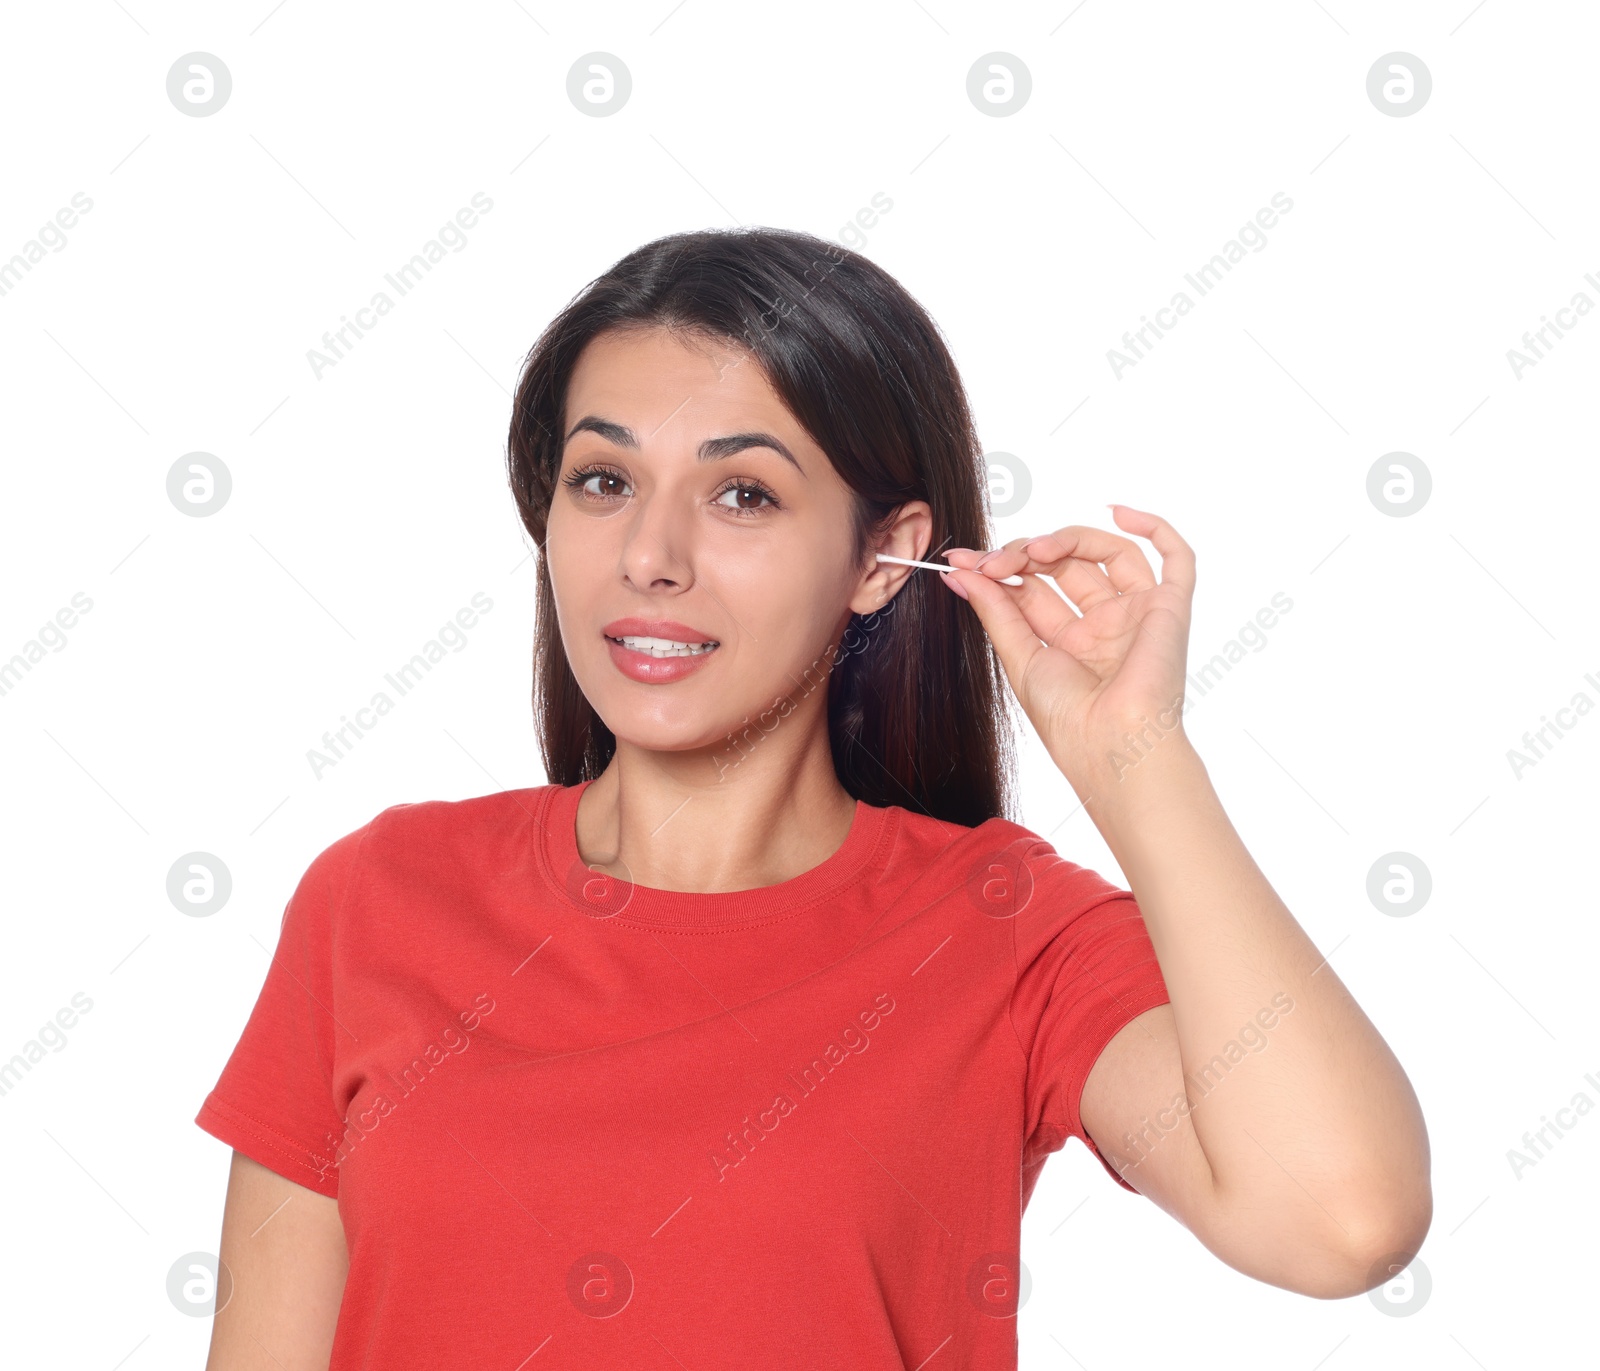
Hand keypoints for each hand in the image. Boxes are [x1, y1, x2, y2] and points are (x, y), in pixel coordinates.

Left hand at [940, 505, 1194, 781]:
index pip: (1034, 587)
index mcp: (1069, 640)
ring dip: (1068, 539)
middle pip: (1067, 565)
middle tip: (993, 561)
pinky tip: (1116, 512)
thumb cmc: (1068, 719)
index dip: (1000, 568)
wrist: (1110, 746)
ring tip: (1035, 550)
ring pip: (1108, 552)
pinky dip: (1152, 527)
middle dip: (1025, 554)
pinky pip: (1176, 557)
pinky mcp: (1170, 608)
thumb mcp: (1019, 657)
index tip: (961, 562)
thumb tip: (959, 572)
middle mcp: (1103, 624)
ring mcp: (1137, 613)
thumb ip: (994, 610)